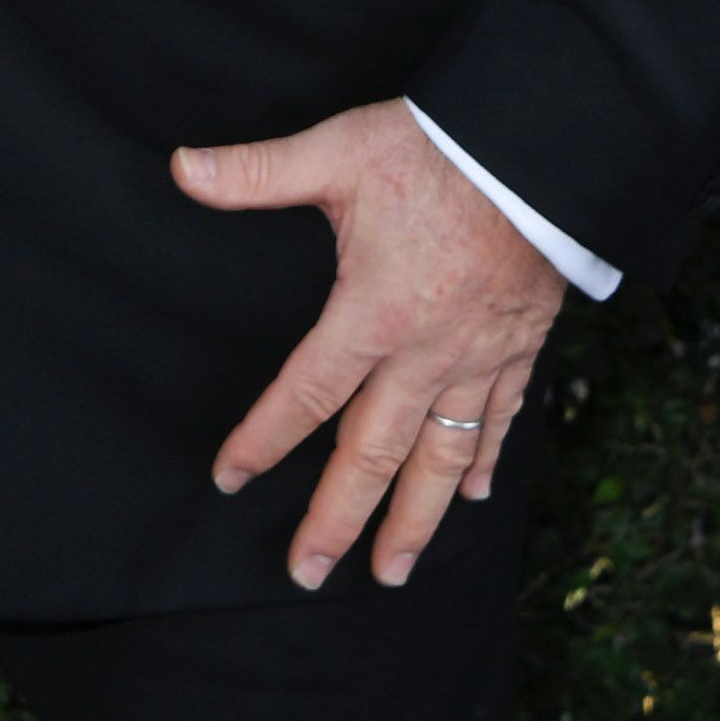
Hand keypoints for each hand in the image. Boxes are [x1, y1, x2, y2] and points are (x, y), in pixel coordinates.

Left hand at [173, 99, 564, 589]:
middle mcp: (425, 353)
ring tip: (392, 572)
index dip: (264, 438)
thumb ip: (258, 171)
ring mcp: (478, 358)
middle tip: (308, 572)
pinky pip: (500, 420)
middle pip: (373, 452)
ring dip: (415, 520)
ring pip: (441, 459)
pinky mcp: (519, 347)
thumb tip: (181, 168)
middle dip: (337, 517)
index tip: (230, 478)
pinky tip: (472, 496)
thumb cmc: (435, 149)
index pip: (306, 393)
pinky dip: (485, 462)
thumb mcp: (337, 152)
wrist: (539, 149)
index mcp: (373, 314)